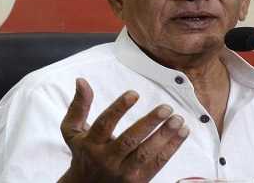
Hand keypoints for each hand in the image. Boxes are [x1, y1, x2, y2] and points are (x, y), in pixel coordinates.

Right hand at [58, 78, 188, 182]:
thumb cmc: (82, 153)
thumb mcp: (72, 131)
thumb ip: (79, 106)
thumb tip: (81, 81)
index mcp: (91, 144)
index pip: (105, 124)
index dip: (119, 108)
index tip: (134, 93)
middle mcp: (106, 159)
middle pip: (129, 141)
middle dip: (149, 123)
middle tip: (166, 108)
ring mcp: (123, 173)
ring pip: (146, 154)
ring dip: (165, 136)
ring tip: (178, 120)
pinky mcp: (137, 181)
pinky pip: (157, 164)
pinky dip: (171, 148)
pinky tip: (182, 133)